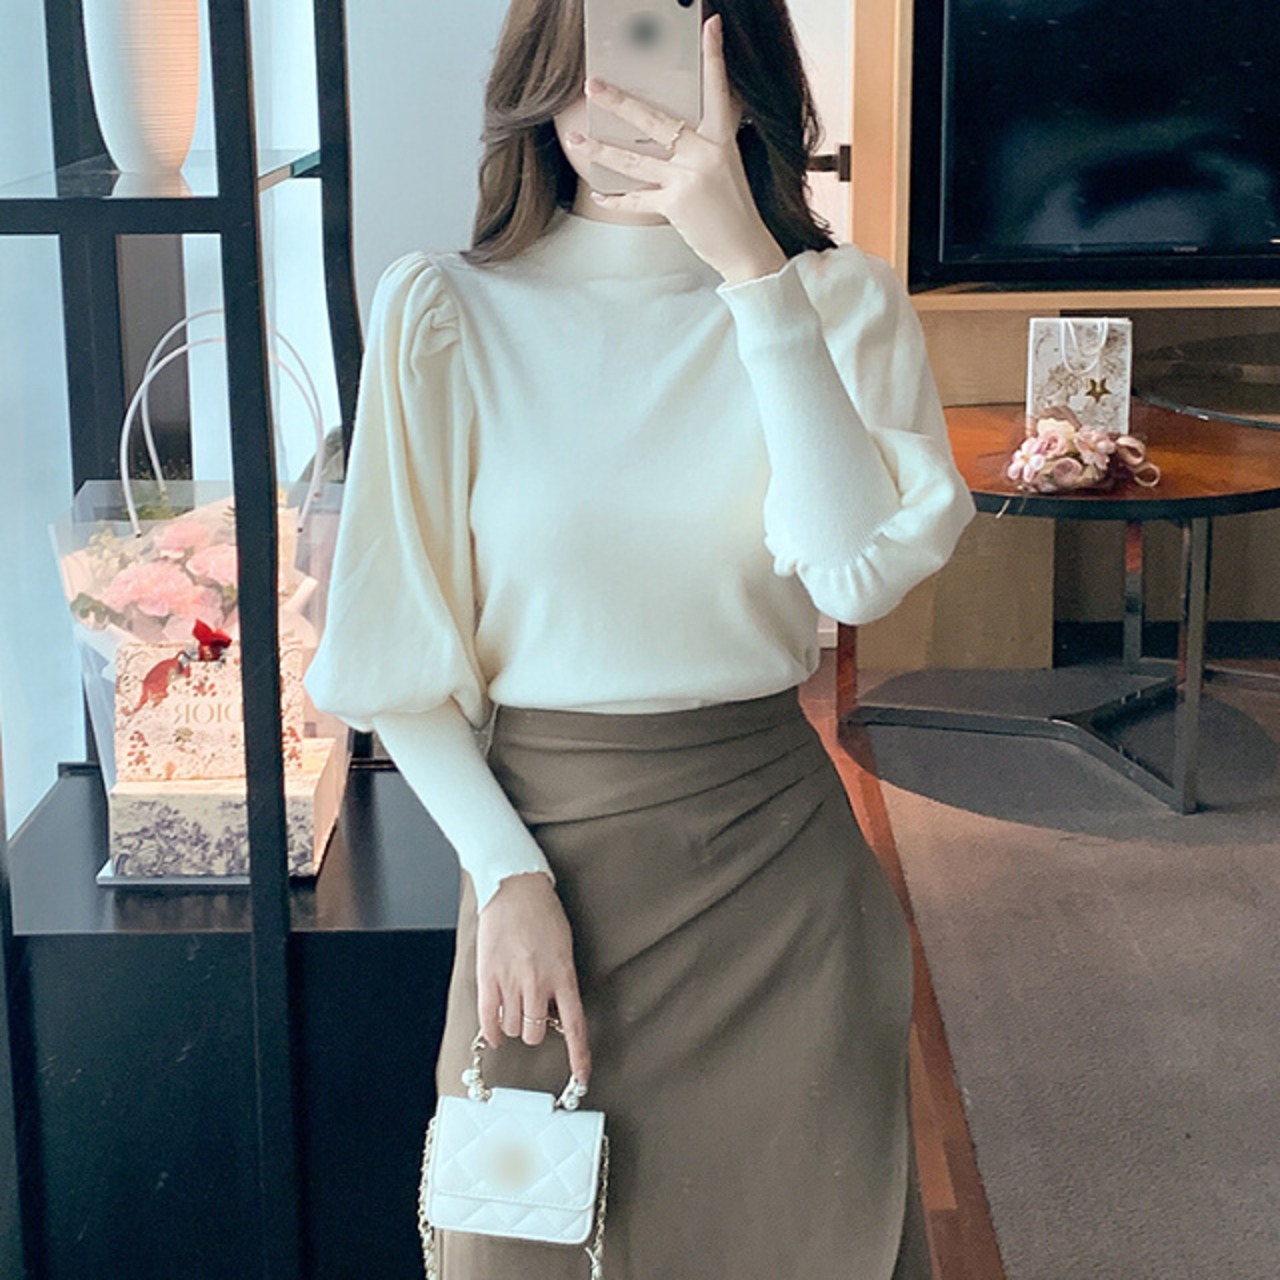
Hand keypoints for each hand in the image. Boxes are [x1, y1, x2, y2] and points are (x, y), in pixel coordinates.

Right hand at [475, 870, 591, 1086]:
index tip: (581, 1077)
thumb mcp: (563, 949)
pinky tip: (495, 1029)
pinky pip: (489, 1020)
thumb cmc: (543, 915)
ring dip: (513, 1023)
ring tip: (514, 1002)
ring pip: (512, 1028)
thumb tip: (553, 1013)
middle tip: (532, 1011)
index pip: (574, 1025)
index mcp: (564, 975)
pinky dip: (492, 1030)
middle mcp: (538, 982)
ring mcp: (511, 980)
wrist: (516, 888)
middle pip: (534, 1033)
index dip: (578, 1056)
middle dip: (533, 1029)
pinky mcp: (488, 976)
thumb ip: (560, 982)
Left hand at [567, 13, 787, 286]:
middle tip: (592, 86)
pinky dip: (616, 200)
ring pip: (636, 161)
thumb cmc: (733, 208)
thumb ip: (702, 145)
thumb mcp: (726, 166)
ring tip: (576, 141)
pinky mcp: (678, 205)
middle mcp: (705, 154)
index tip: (710, 25)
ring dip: (602, 151)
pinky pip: (638, 200)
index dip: (714, 57)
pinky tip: (598, 194)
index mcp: (721, 140)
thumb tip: (670, 130)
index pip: (717, 90)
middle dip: (620, 103)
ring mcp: (690, 179)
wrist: (746, 248)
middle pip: (655, 121)